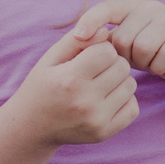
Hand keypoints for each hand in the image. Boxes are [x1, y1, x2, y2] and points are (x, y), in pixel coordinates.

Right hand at [3, 27, 139, 147]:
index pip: (108, 52)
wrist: (32, 127)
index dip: (101, 49)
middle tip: (96, 69)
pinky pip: (133, 108)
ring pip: (130, 86)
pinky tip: (107, 99)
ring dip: (119, 81)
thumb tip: (107, 30)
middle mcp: (84, 102)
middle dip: (112, 63)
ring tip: (101, 84)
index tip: (89, 56)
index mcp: (69, 80)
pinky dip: (124, 100)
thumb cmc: (42, 86)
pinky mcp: (104, 133)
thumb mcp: (51, 58)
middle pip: (122, 67)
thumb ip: (77, 40)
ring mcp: (96, 120)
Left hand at [74, 0, 164, 102]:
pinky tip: (161, 66)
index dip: (90, 21)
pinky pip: (163, 56)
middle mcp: (151, 7)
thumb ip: (104, 40)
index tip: (78, 38)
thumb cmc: (146, 53)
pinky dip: (158, 67)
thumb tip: (78, 40)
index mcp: (130, 5)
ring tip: (148, 62)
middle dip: (125, 57)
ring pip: (143, 47)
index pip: (106, 8)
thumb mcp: (123, 45)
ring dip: (143, 63)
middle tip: (134, 61)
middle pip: (123, 37)